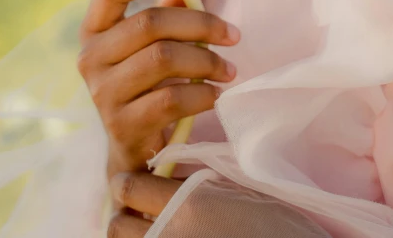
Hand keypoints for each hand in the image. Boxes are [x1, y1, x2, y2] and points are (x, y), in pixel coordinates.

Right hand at [76, 0, 240, 179]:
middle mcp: (90, 57)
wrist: (134, 146)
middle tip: (233, 34)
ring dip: (207, 61)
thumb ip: (170, 9)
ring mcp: (102, 92)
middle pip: (150, 22)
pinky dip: (202, 94)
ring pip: (163, 58)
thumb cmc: (148, 80)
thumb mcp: (154, 41)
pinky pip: (172, 99)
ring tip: (229, 69)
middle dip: (201, 24)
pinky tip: (215, 94)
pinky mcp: (122, 125)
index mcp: (94, 28)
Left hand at [107, 172, 333, 237]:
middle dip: (125, 212)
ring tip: (146, 228)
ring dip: (131, 234)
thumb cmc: (273, 223)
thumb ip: (202, 175)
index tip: (133, 179)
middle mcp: (172, 235)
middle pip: (118, 223)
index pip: (130, 188)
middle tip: (136, 207)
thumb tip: (172, 162)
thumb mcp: (238, 189)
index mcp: (189, 204)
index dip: (127, 181)